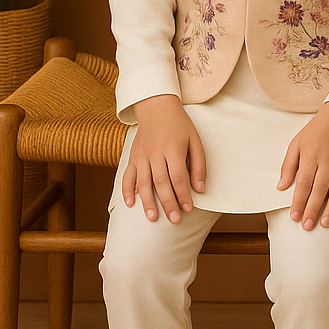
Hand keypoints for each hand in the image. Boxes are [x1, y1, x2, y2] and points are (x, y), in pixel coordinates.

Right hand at [124, 94, 206, 223]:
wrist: (157, 108)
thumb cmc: (180, 125)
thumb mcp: (195, 140)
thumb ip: (199, 164)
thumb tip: (200, 189)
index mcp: (173, 148)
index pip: (178, 176)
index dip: (183, 194)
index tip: (188, 209)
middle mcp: (155, 153)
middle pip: (161, 183)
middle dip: (168, 203)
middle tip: (175, 220)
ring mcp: (141, 155)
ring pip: (143, 182)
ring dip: (148, 202)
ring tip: (154, 218)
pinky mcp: (132, 157)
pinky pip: (127, 176)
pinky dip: (127, 191)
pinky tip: (131, 204)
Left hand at [278, 101, 328, 229]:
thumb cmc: (316, 130)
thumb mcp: (297, 142)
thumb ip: (288, 165)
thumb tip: (281, 187)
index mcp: (311, 154)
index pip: (303, 183)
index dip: (299, 202)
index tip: (294, 217)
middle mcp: (328, 159)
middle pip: (320, 189)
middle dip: (313, 209)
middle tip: (307, 226)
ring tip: (325, 224)